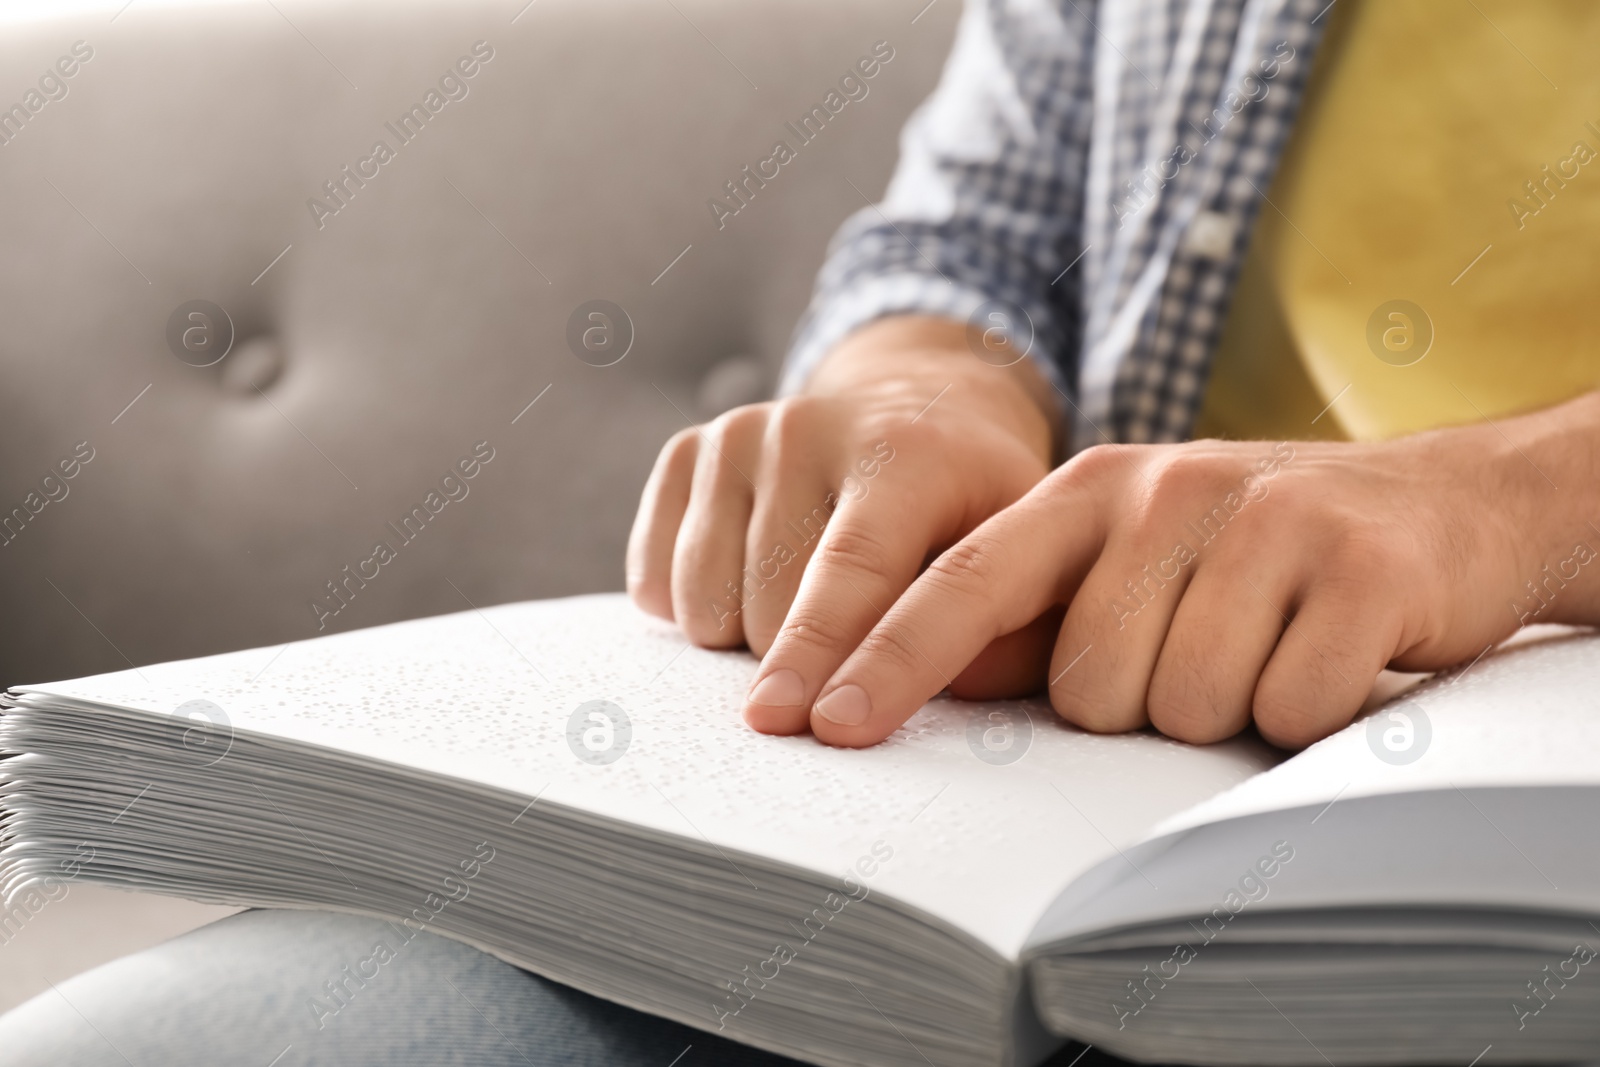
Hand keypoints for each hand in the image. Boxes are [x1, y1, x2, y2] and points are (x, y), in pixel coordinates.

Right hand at [626, 316, 1058, 728]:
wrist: (917, 407)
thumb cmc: (976, 504)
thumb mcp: (1027, 551)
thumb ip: (1013, 630)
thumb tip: (959, 697)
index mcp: (905, 451)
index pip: (855, 568)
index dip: (834, 657)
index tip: (820, 727)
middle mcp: (810, 428)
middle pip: (770, 608)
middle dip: (806, 664)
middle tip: (853, 642)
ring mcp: (740, 435)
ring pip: (706, 606)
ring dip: (746, 642)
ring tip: (806, 608)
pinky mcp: (688, 450)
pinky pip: (656, 582)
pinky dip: (693, 611)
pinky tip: (749, 582)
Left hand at [797, 400, 1599, 748]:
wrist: (1446, 502)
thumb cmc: (1256, 552)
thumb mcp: (1134, 553)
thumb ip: (1040, 607)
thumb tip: (926, 687)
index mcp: (1088, 491)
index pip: (963, 583)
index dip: (887, 658)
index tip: (820, 724)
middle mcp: (1164, 491)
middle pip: (1087, 689)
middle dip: (1138, 706)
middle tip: (1204, 650)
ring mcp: (1265, 521)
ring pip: (1183, 707)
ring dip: (1224, 708)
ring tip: (1267, 645)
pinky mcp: (1360, 567)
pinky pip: (1288, 707)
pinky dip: (1306, 710)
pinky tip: (1330, 652)